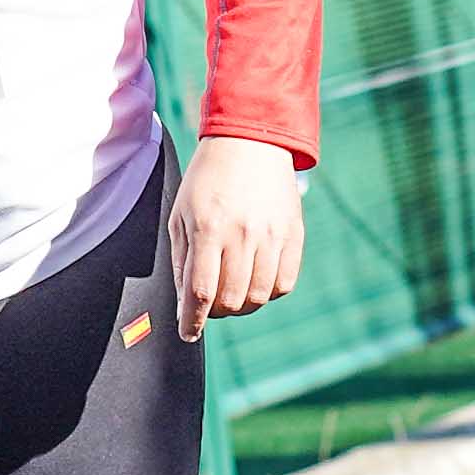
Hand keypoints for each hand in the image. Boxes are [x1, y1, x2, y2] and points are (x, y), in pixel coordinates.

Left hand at [169, 135, 304, 338]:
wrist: (250, 141)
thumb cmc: (208, 178)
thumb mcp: (181, 213)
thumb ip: (181, 260)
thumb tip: (184, 303)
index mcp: (208, 227)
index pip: (201, 291)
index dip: (192, 320)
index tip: (187, 333)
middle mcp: (242, 233)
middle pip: (231, 300)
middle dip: (215, 312)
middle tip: (209, 304)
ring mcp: (272, 235)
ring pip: (258, 297)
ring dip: (241, 304)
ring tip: (232, 292)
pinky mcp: (293, 234)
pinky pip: (284, 284)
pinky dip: (268, 292)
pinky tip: (255, 279)